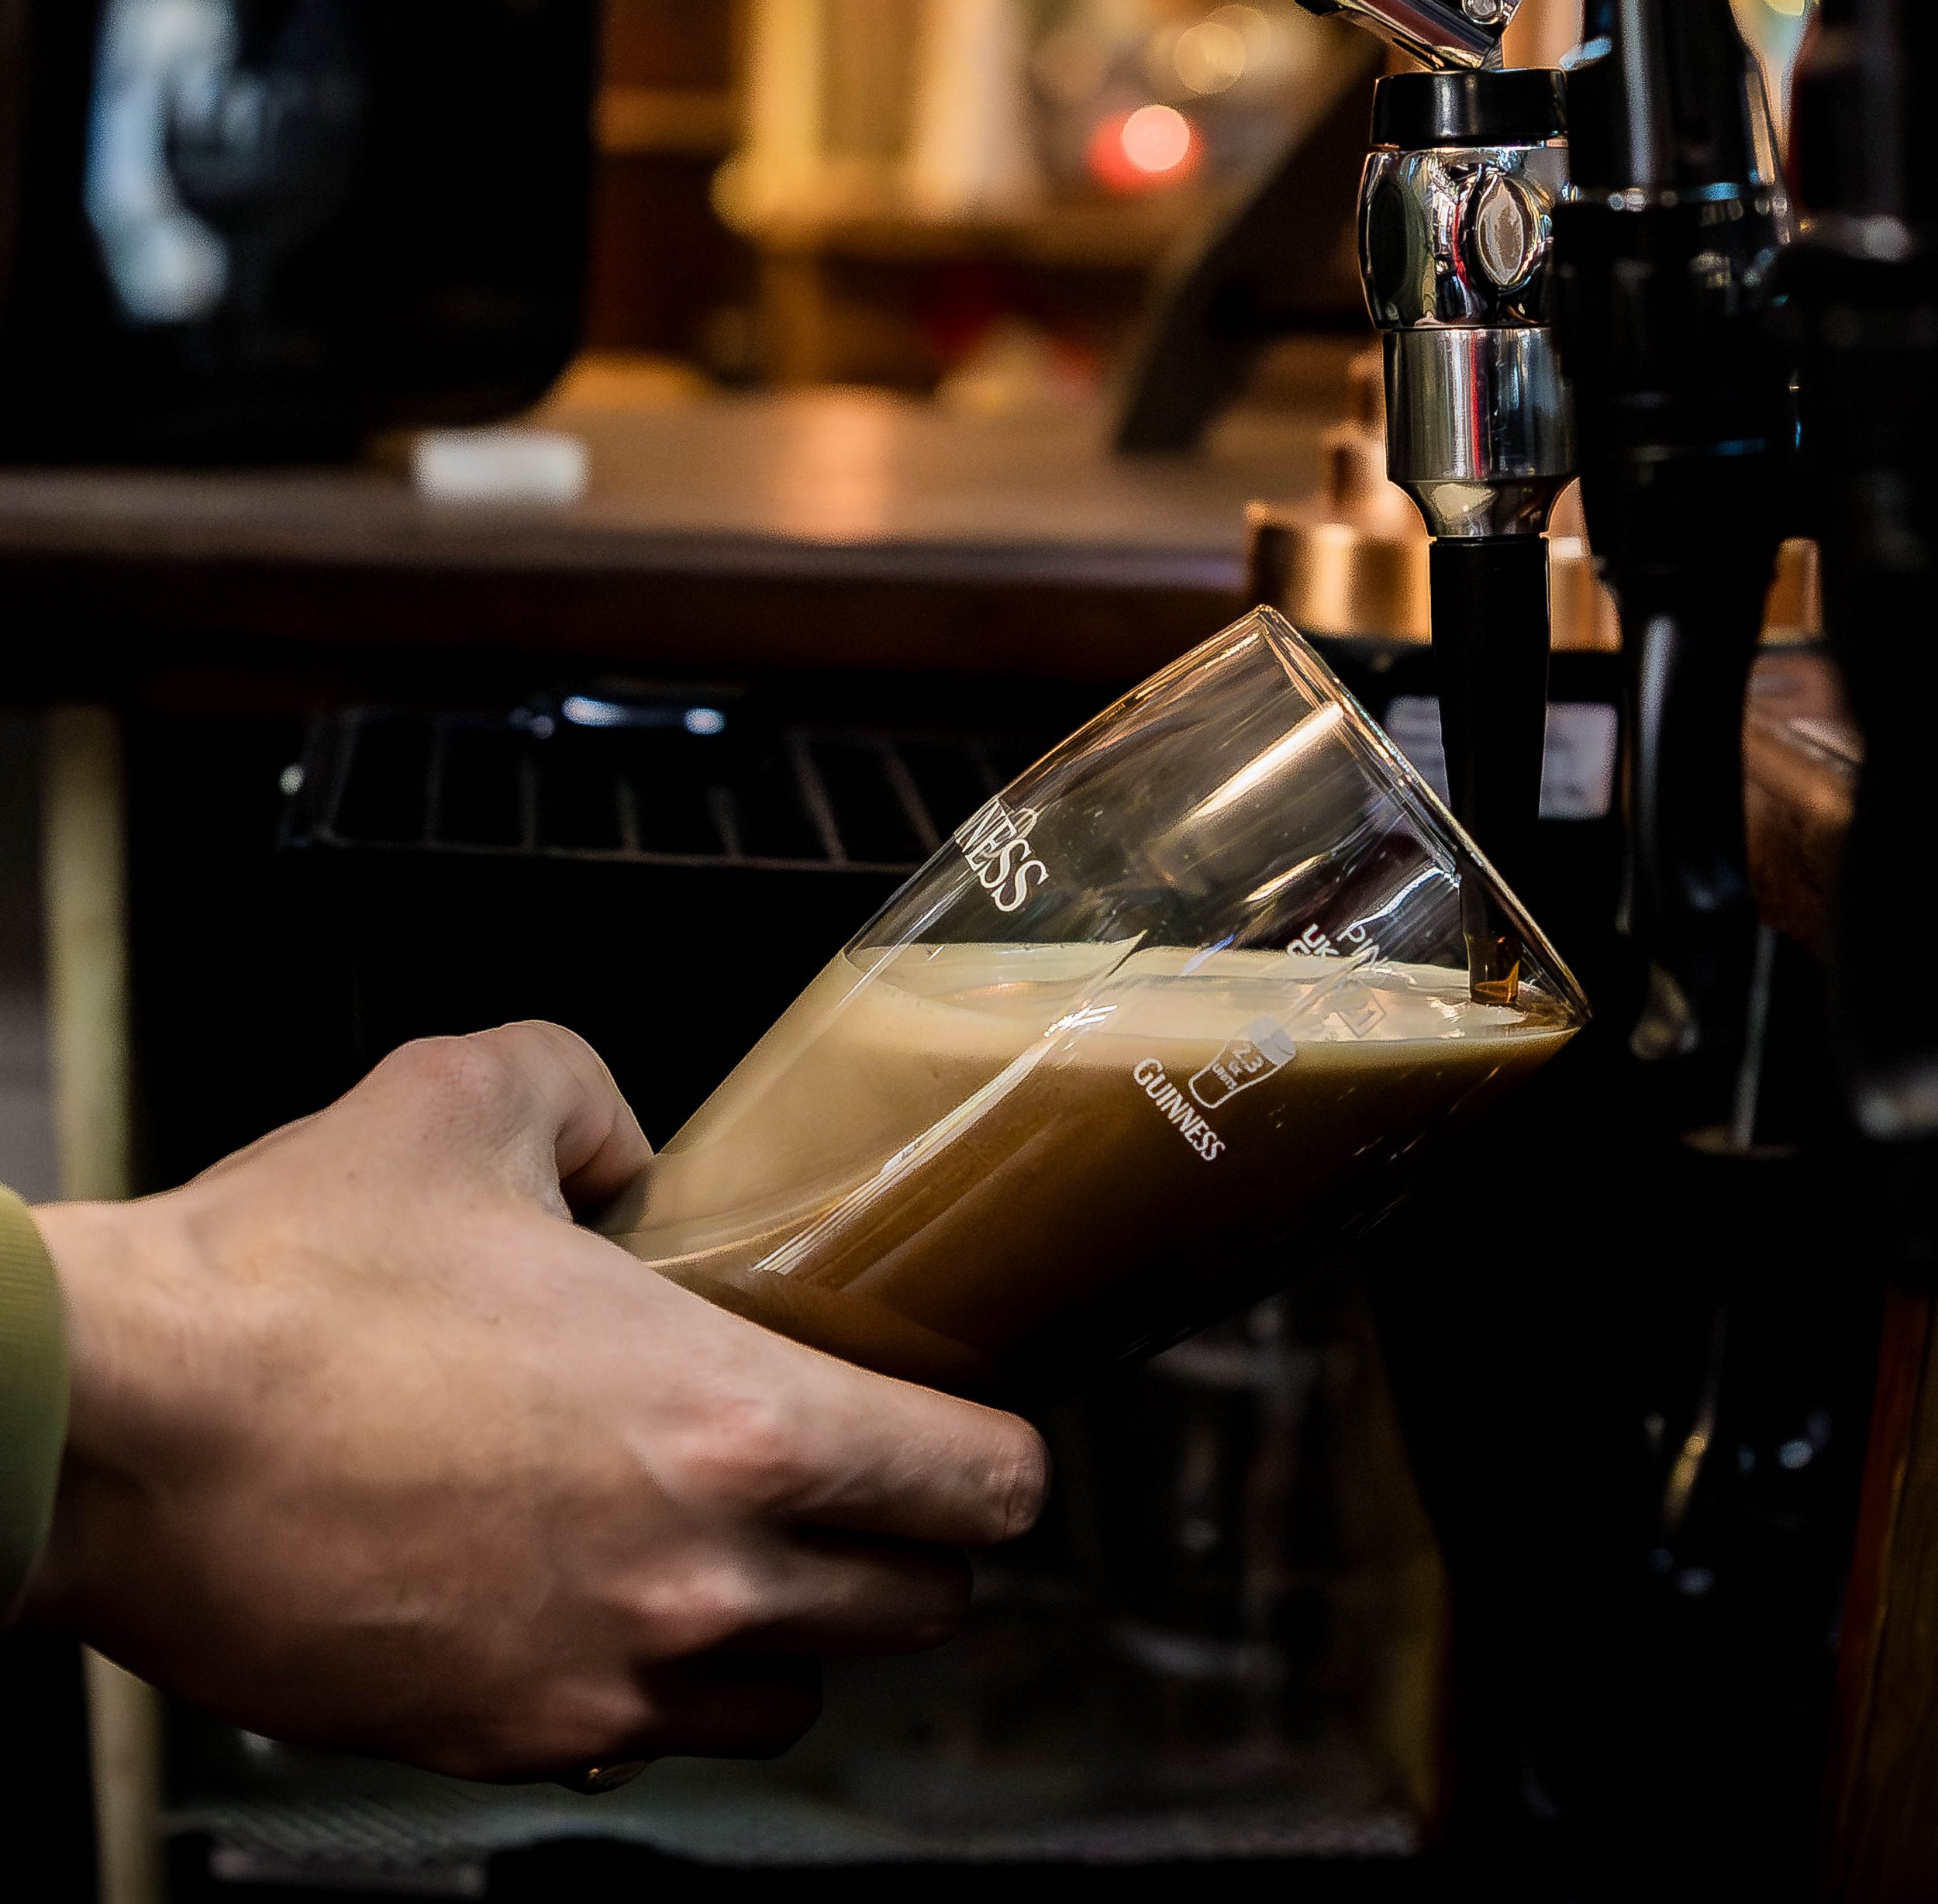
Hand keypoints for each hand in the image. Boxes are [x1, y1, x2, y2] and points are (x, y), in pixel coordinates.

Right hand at [26, 1023, 1045, 1778]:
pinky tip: (590, 1596)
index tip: (980, 1426)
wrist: (118, 1428)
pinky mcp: (496, 1741)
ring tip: (732, 1543)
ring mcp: (599, 1684)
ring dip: (792, 1625)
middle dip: (916, 1543)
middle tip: (866, 1475)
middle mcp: (694, 1580)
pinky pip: (637, 1742)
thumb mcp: (471, 1095)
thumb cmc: (291, 1278)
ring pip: (788, 1698)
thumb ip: (595, 1098)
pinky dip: (649, 1684)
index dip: (1003, 1453)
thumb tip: (626, 1148)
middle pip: (919, 1610)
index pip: (980, 1487)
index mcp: (733, 1423)